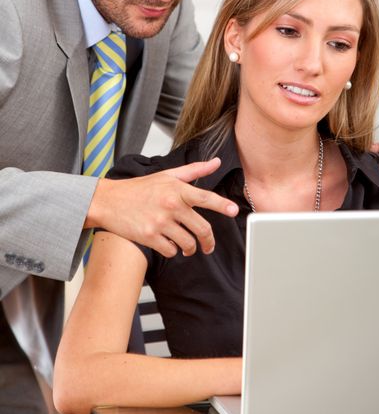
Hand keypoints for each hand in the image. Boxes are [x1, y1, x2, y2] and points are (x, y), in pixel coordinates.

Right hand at [86, 157, 238, 256]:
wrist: (109, 201)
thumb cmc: (139, 188)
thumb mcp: (167, 175)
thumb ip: (194, 170)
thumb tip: (216, 162)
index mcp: (177, 189)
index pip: (205, 197)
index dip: (222, 205)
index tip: (233, 211)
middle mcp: (170, 205)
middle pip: (202, 228)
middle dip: (208, 241)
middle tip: (208, 246)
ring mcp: (160, 222)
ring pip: (187, 243)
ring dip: (190, 248)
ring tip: (187, 246)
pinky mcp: (149, 237)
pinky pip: (171, 250)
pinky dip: (172, 250)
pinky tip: (169, 244)